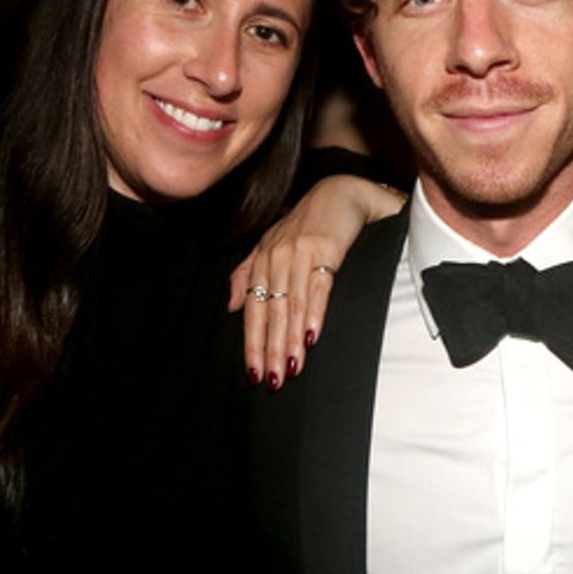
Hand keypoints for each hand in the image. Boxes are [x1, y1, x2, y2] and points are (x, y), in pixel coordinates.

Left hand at [229, 175, 404, 387]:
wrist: (341, 192)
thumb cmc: (309, 222)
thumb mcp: (272, 245)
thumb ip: (248, 274)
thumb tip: (231, 306)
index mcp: (262, 261)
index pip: (254, 311)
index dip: (253, 344)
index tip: (254, 373)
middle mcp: (276, 258)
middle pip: (271, 313)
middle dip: (271, 350)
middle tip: (272, 380)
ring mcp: (300, 254)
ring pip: (292, 305)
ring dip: (291, 340)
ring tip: (291, 369)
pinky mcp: (326, 250)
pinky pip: (318, 288)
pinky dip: (314, 313)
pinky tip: (312, 336)